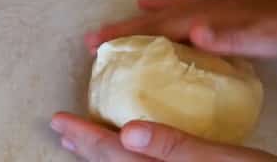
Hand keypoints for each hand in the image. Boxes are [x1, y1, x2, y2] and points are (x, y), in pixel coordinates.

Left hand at [50, 112, 276, 161]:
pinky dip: (119, 157)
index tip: (60, 119)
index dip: (85, 136)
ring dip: (96, 153)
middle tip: (60, 128)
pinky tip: (120, 147)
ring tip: (77, 140)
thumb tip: (128, 132)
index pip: (113, 154)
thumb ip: (174, 147)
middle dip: (83, 146)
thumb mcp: (216, 160)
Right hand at [85, 0, 276, 57]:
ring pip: (160, 12)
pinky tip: (149, 3)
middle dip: (120, 29)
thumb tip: (195, 33)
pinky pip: (178, 5)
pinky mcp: (213, 8)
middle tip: (91, 40)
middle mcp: (197, 9)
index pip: (155, 27)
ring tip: (110, 28)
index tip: (96, 44)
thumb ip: (230, 37)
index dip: (125, 35)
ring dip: (133, 19)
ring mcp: (204, 6)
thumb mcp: (263, 39)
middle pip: (150, 18)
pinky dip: (159, 4)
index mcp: (203, 19)